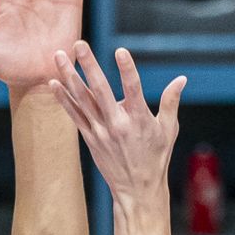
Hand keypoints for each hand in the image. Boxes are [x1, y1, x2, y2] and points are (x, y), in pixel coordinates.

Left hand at [51, 43, 186, 204]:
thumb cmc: (156, 158)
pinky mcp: (90, 138)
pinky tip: (53, 83)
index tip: (120, 51)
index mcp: (139, 120)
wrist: (137, 190)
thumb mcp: (168, 130)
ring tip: (58, 57)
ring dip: (69, 76)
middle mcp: (117, 124)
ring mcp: (100, 131)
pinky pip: (74, 115)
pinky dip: (63, 99)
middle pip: (100, 90)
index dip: (127, 69)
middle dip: (89, 65)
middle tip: (79, 44)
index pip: (133, 89)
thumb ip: (170, 102)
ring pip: (82, 100)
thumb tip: (181, 79)